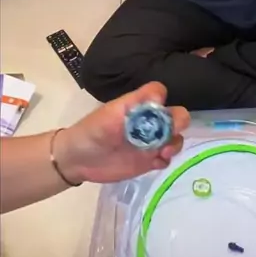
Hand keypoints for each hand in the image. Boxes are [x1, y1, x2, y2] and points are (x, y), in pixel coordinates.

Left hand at [56, 82, 189, 184]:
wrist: (76, 160)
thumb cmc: (90, 132)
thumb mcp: (108, 116)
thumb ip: (131, 106)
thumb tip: (158, 96)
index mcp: (138, 106)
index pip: (158, 92)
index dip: (162, 98)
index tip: (158, 110)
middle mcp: (148, 121)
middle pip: (175, 115)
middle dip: (178, 123)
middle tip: (168, 136)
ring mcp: (150, 141)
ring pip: (175, 137)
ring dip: (174, 143)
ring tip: (162, 153)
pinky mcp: (148, 160)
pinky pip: (166, 158)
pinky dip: (167, 160)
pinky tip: (156, 163)